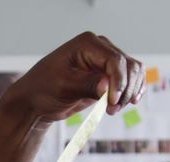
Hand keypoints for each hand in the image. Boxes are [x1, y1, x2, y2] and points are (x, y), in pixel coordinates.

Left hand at [0, 32, 144, 123]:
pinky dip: (131, 91)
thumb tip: (107, 85)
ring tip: (113, 109)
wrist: (36, 101)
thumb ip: (86, 84)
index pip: (114, 60)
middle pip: (128, 66)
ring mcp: (105, 61)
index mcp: (87, 44)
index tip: (112, 101)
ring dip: (129, 92)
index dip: (119, 81)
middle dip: (125, 89)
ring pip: (133, 72)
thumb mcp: (63, 87)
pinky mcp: (107, 75)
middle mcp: (99, 48)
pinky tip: (128, 102)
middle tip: (112, 109)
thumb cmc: (43, 90)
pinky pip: (129, 80)